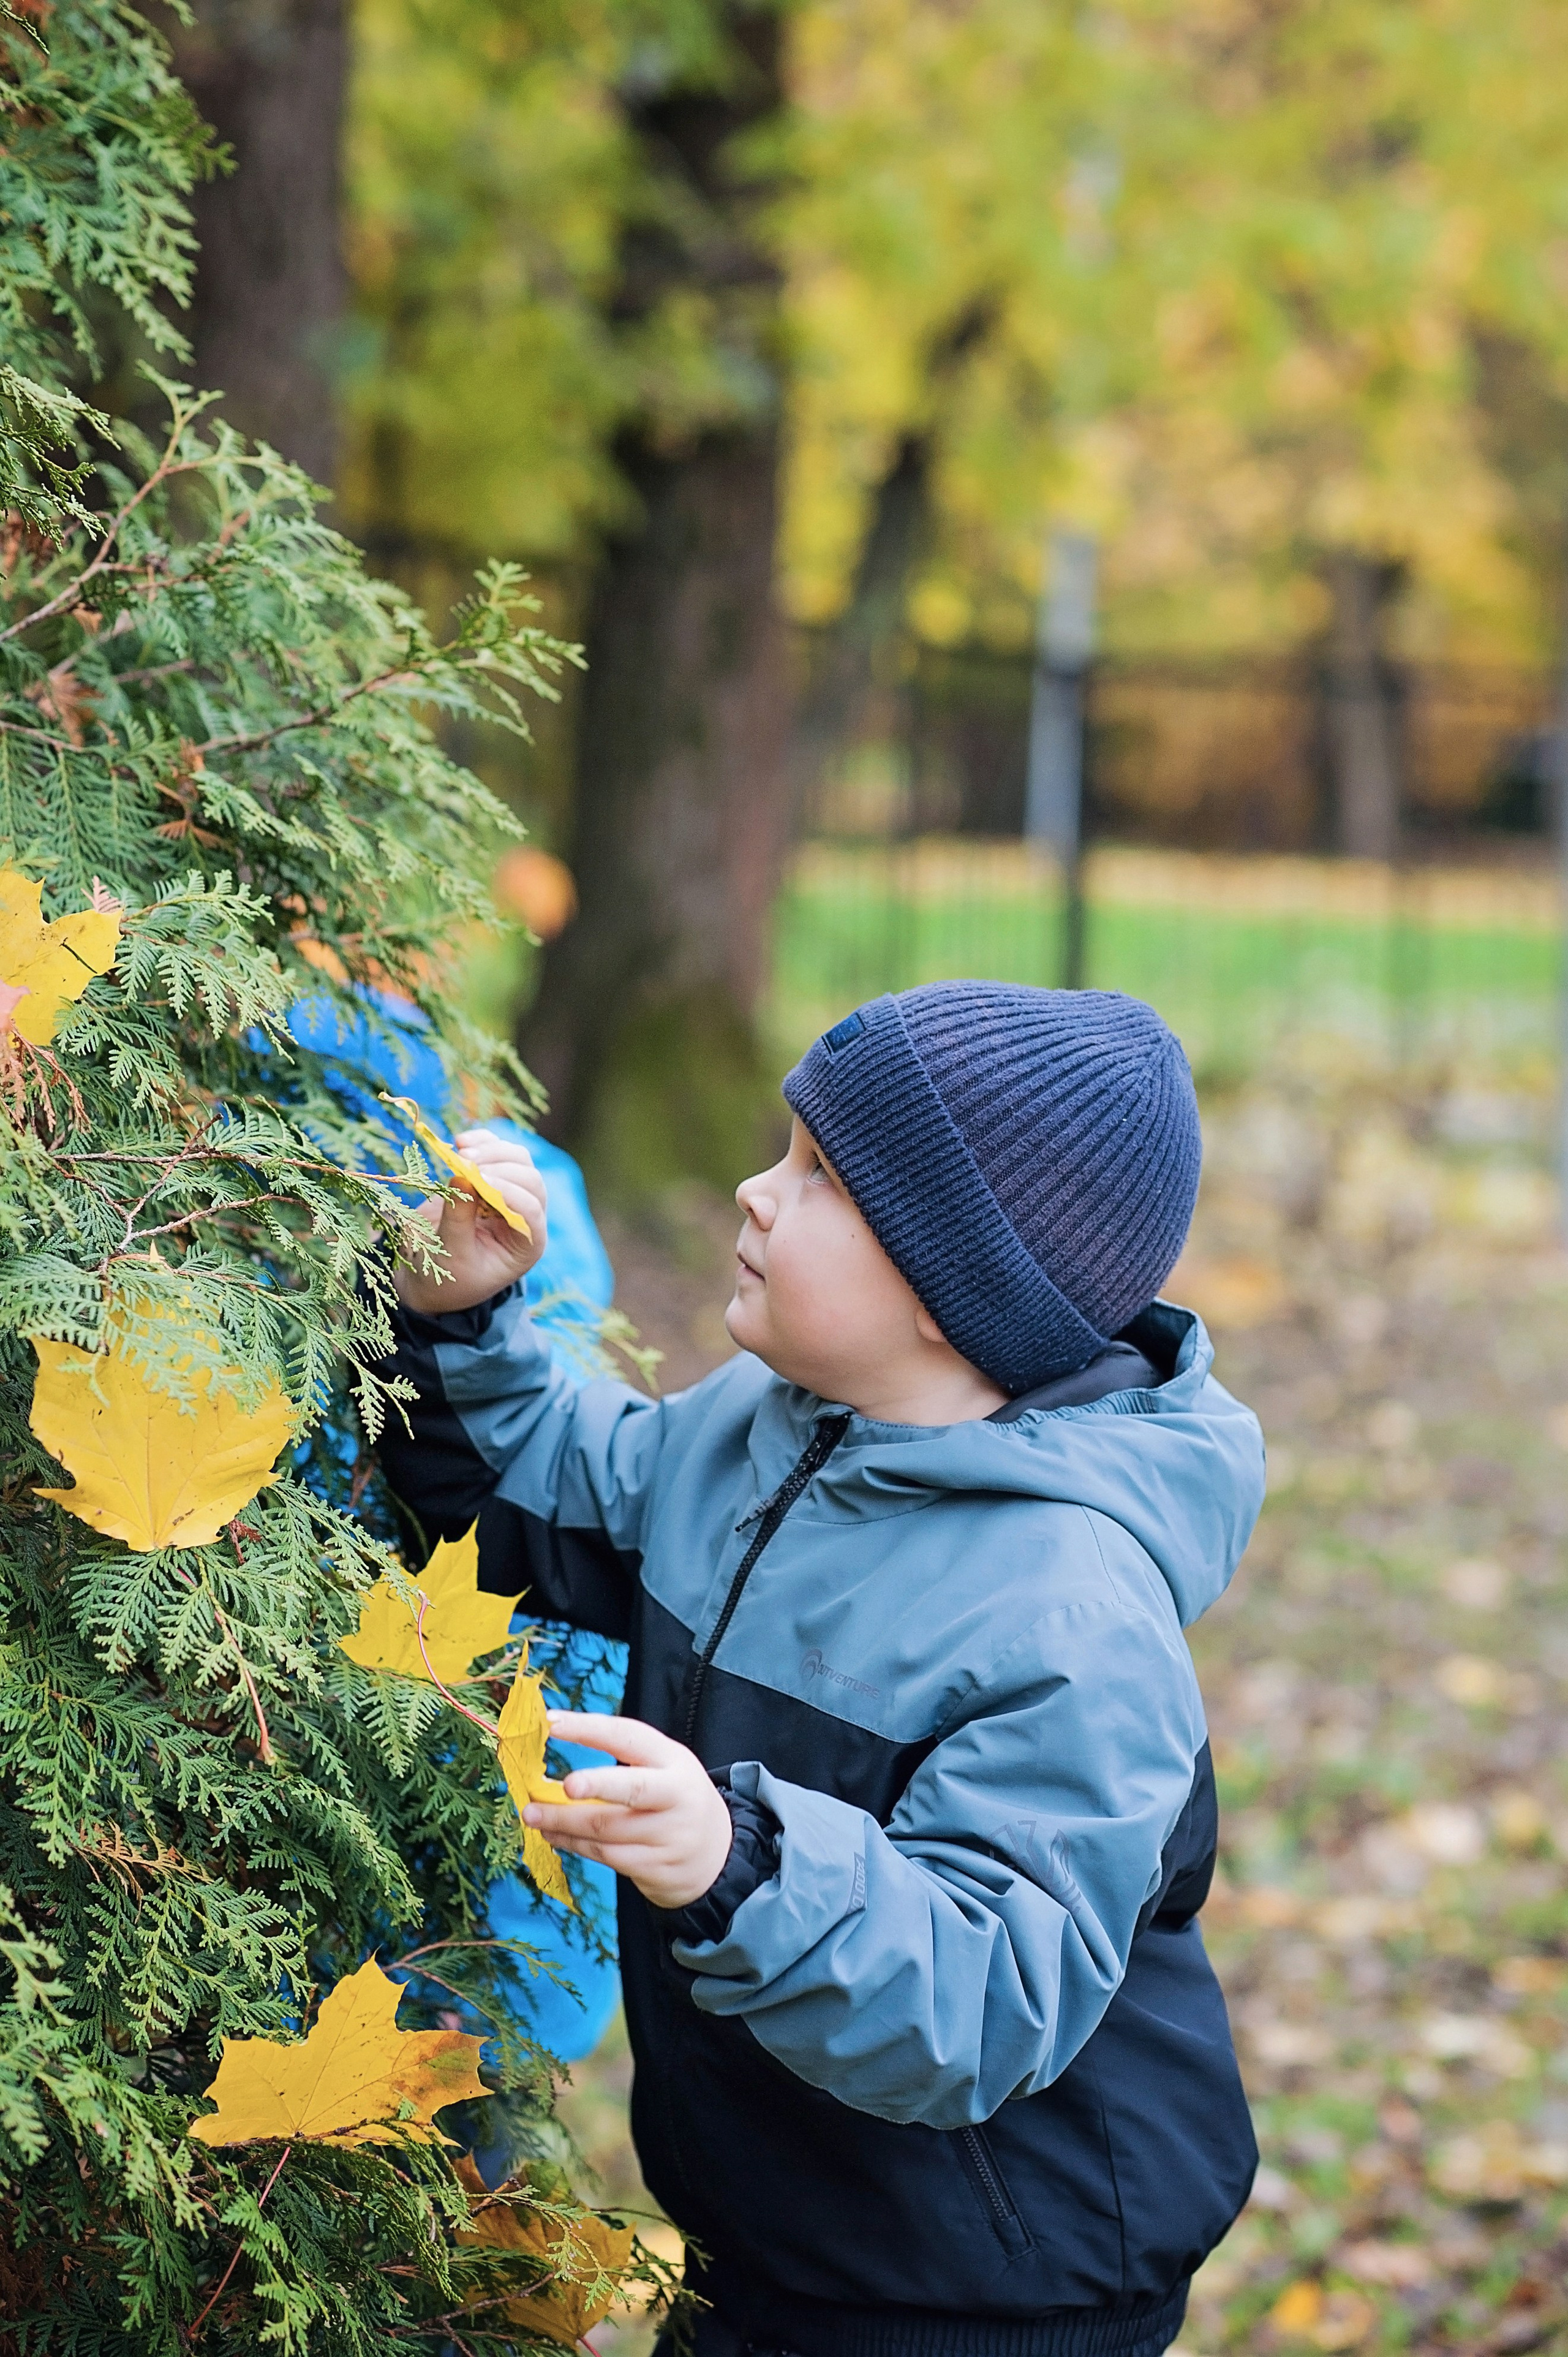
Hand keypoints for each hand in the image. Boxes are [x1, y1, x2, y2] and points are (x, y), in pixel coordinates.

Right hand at [393, 1130, 547, 1314]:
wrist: (431, 1273)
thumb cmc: (447, 1276)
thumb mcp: (450, 1256)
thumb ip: (458, 1221)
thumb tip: (462, 1178)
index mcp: (526, 1244)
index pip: (530, 1210)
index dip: (507, 1191)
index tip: (476, 1180)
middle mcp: (526, 1217)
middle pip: (529, 1179)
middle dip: (499, 1166)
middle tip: (465, 1162)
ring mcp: (513, 1193)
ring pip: (518, 1160)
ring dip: (492, 1149)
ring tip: (461, 1151)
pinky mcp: (493, 1177)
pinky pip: (498, 1150)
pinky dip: (483, 1140)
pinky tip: (461, 1141)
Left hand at [524, 1714, 735, 1911]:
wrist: (717, 1857)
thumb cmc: (675, 1801)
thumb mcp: (664, 1769)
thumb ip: (624, 1760)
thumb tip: (558, 1743)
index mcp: (674, 1761)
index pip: (630, 1737)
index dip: (590, 1729)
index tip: (552, 1724)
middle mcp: (675, 1796)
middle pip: (632, 1788)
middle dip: (597, 1785)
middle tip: (565, 1785)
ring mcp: (667, 1836)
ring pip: (606, 1828)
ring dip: (563, 1822)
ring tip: (532, 1813)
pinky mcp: (654, 1867)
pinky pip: (604, 1855)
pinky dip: (573, 1844)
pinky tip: (553, 1835)